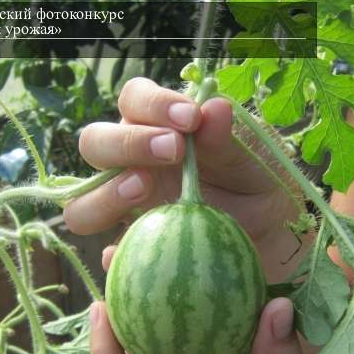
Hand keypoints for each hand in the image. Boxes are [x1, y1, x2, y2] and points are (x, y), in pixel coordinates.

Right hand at [63, 77, 301, 281]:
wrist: (270, 236)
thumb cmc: (257, 184)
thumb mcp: (252, 159)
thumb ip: (228, 139)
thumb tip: (214, 108)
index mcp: (158, 128)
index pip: (134, 100)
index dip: (153, 103)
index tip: (190, 118)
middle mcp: (132, 164)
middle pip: (94, 143)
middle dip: (126, 142)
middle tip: (173, 150)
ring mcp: (126, 210)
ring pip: (82, 202)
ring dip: (106, 193)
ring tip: (143, 190)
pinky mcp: (132, 248)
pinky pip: (106, 253)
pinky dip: (111, 252)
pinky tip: (126, 250)